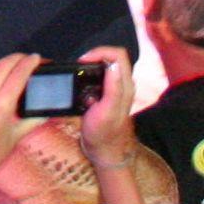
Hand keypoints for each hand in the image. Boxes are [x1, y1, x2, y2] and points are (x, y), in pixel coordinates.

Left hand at [0, 54, 41, 189]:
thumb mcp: (15, 137)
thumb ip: (32, 121)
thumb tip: (47, 112)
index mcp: (2, 105)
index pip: (19, 74)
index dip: (30, 63)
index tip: (36, 58)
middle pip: (3, 64)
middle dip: (17, 59)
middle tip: (25, 60)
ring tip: (4, 73)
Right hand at [80, 45, 138, 160]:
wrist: (105, 151)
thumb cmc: (104, 133)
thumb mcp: (106, 111)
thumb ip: (113, 88)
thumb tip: (111, 64)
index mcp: (125, 85)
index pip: (117, 54)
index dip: (99, 52)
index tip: (83, 61)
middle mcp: (123, 84)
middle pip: (112, 57)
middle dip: (93, 57)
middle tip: (78, 68)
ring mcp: (116, 89)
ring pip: (106, 66)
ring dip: (90, 67)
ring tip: (78, 77)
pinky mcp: (108, 94)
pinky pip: (99, 77)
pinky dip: (88, 77)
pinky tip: (81, 87)